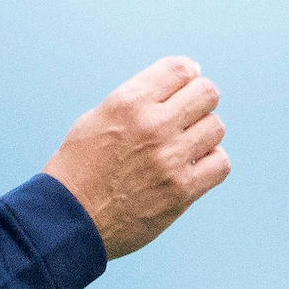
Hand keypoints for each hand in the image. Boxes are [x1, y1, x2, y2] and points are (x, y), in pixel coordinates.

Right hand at [44, 56, 229, 259]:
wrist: (69, 220)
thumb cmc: (78, 169)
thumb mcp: (96, 118)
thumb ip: (137, 100)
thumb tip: (177, 83)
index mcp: (128, 102)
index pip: (180, 68)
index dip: (188, 75)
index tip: (185, 86)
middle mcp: (153, 125)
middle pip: (207, 93)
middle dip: (198, 102)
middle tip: (186, 117)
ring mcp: (171, 158)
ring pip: (216, 127)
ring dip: (203, 134)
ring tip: (184, 146)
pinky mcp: (182, 190)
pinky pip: (220, 163)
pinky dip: (209, 163)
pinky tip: (191, 167)